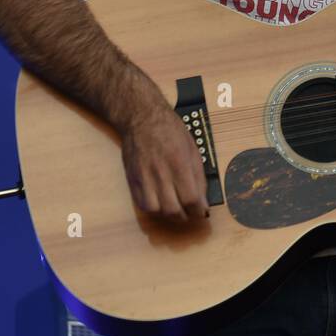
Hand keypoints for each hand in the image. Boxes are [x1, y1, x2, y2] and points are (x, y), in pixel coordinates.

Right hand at [119, 100, 209, 222]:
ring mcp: (144, 177)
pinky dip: (154, 210)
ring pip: (156, 211)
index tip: (202, 212)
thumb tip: (203, 202)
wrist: (141, 118)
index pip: (190, 199)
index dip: (198, 211)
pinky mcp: (133, 179)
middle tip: (189, 213)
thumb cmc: (170, 130)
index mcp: (179, 163)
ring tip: (175, 208)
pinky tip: (161, 203)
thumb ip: (198, 177)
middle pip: (173, 209)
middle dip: (185, 217)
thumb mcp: (193, 150)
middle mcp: (160, 172)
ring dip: (168, 215)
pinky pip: (142, 204)